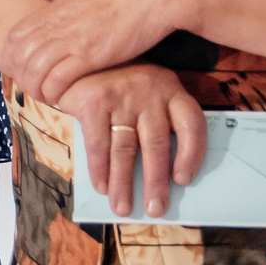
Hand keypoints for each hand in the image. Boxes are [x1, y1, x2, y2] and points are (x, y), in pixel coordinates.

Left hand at [4, 0, 186, 104]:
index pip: (15, 35)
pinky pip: (58, 79)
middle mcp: (58, 24)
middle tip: (33, 88)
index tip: (23, 68)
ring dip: (36, 88)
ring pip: (34, 71)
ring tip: (47, 97)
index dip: (13, 55)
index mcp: (55, 7)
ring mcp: (72, 40)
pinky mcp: (91, 55)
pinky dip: (54, 91)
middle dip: (20, 76)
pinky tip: (63, 98)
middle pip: (19, 56)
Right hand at [58, 62, 205, 217]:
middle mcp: (150, 92)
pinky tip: (102, 186)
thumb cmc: (114, 81)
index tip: (183, 180)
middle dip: (155, 182)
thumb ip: (155, 118)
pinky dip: (99, 169)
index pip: (192, 125)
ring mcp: (121, 96)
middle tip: (155, 209)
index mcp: (171, 89)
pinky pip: (99, 144)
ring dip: (124, 183)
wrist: (74, 55)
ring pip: (126, 149)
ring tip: (123, 208)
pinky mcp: (94, 101)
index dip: (191, 156)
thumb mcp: (144, 89)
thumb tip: (162, 172)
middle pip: (157, 144)